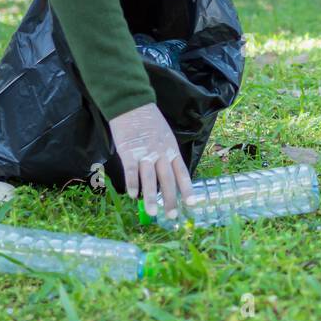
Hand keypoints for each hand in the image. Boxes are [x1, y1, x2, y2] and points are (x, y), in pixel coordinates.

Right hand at [108, 102, 192, 218]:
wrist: (132, 104)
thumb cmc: (148, 120)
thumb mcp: (165, 134)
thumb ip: (166, 152)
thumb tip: (166, 172)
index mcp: (171, 148)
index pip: (182, 172)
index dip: (187, 188)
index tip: (191, 203)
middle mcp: (161, 153)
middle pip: (167, 179)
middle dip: (170, 199)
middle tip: (172, 215)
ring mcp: (145, 153)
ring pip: (150, 179)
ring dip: (151, 197)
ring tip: (153, 213)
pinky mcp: (129, 152)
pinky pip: (132, 171)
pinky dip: (133, 184)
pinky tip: (134, 196)